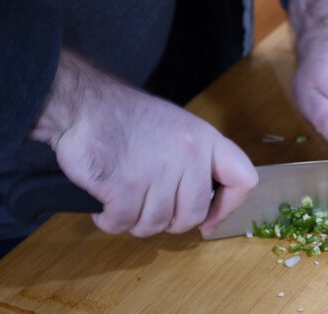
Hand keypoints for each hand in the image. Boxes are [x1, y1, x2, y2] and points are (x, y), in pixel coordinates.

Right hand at [30, 50, 257, 237]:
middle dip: (170, 222)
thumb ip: (196, 162)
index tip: (209, 221)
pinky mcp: (124, 187)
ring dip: (136, 220)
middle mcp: (189, 156)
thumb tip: (206, 207)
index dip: (228, 208)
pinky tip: (105, 202)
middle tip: (149, 208)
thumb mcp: (178, 128)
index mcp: (206, 140)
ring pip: (155, 224)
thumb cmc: (128, 117)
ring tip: (123, 198)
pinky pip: (123, 223)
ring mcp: (158, 172)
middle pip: (192, 215)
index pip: (243, 180)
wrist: (84, 104)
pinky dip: (110, 220)